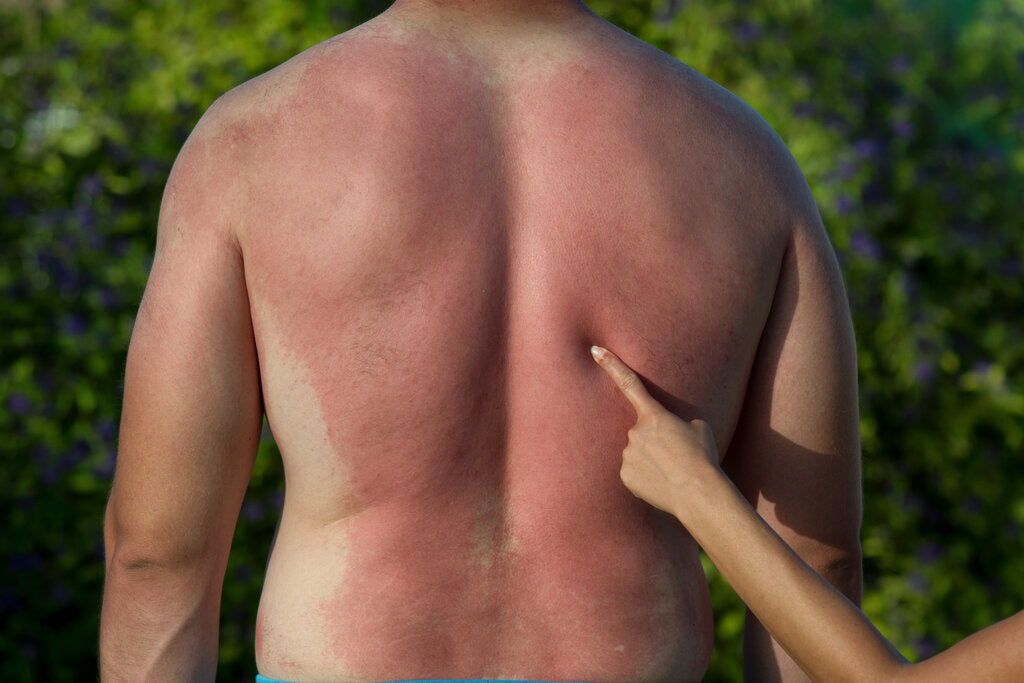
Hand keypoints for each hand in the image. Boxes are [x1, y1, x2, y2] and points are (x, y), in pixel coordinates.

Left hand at [591, 345, 719, 518]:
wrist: (697, 492)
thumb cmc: (703, 457)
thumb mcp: (698, 428)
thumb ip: (676, 423)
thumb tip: (668, 433)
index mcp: (654, 415)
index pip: (630, 384)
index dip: (611, 365)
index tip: (595, 350)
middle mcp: (635, 432)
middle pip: (641, 433)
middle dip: (655, 442)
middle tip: (676, 458)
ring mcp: (628, 454)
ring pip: (637, 454)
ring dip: (652, 461)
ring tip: (672, 473)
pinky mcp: (626, 476)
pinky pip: (634, 473)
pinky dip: (647, 477)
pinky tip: (662, 484)